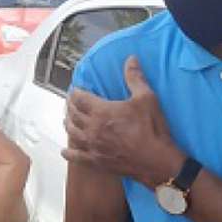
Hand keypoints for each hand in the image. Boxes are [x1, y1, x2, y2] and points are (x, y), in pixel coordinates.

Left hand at [62, 56, 185, 188]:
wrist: (156, 160)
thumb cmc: (151, 130)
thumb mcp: (146, 98)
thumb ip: (135, 78)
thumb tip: (131, 60)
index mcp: (101, 111)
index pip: (80, 98)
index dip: (75, 92)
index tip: (74, 89)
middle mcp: (92, 129)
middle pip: (73, 115)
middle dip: (70, 106)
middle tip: (70, 102)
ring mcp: (93, 146)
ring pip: (72, 133)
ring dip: (67, 125)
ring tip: (66, 120)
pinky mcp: (96, 161)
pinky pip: (76, 157)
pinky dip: (69, 153)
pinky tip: (65, 151)